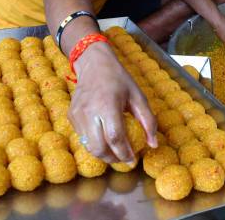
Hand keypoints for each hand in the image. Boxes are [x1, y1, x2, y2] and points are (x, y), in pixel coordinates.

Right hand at [68, 43, 156, 162]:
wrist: (94, 64)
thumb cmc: (119, 79)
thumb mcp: (138, 96)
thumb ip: (148, 120)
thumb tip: (153, 144)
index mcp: (108, 105)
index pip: (115, 137)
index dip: (124, 153)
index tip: (132, 160)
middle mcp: (89, 111)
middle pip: (99, 147)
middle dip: (113, 159)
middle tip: (123, 159)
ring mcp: (77, 114)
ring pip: (89, 146)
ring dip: (103, 154)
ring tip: (115, 151)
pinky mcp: (71, 116)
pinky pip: (82, 137)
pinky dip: (94, 143)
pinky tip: (103, 138)